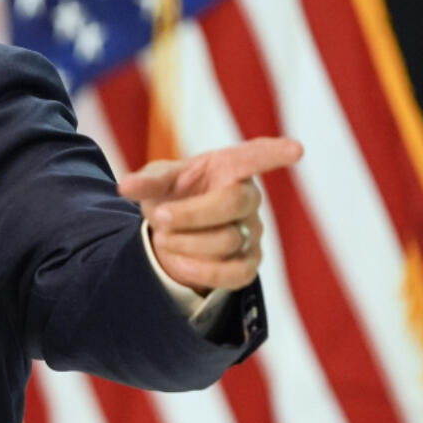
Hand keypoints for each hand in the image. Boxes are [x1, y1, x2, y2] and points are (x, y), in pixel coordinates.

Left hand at [116, 137, 302, 292]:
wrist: (172, 231)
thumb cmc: (172, 194)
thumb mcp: (156, 182)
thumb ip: (146, 182)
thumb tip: (126, 186)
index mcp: (227, 167)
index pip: (254, 157)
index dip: (273, 154)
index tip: (296, 149)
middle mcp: (247, 197)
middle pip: (234, 202)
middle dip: (193, 214)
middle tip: (160, 218)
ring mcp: (253, 232)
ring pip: (228, 240)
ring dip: (186, 242)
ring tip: (163, 238)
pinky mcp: (250, 263)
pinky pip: (235, 273)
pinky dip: (202, 271)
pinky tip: (178, 262)